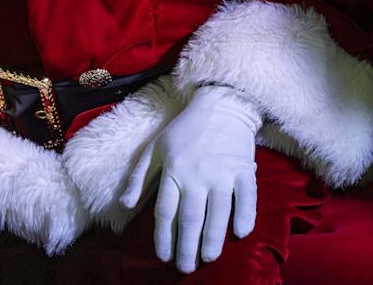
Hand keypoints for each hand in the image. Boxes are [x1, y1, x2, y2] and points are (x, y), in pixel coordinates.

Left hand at [119, 84, 261, 273]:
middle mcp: (197, 176)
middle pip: (191, 219)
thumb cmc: (186, 128)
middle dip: (187, 247)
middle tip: (186, 267)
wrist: (223, 103)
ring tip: (209, 257)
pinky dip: (245, 215)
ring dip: (213, 239)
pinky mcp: (244, 169)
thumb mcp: (155, 148)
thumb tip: (126, 205)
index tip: (164, 256)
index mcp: (173, 171)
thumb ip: (140, 177)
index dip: (164, 238)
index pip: (166, 213)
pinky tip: (240, 233)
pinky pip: (247, 197)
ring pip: (218, 213)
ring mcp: (223, 173)